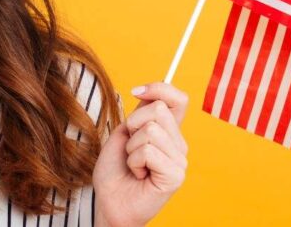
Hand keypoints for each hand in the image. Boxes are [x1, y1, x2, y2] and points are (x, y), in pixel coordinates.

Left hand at [92, 82, 189, 226]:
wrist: (110, 202)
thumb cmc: (115, 171)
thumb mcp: (123, 135)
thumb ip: (139, 115)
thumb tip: (148, 94)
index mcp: (168, 131)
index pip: (178, 99)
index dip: (159, 88)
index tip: (136, 91)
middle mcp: (178, 144)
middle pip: (158, 110)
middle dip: (133, 125)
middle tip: (131, 149)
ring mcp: (180, 160)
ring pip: (151, 131)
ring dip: (132, 148)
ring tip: (134, 165)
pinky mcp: (176, 175)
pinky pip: (149, 151)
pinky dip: (134, 162)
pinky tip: (139, 175)